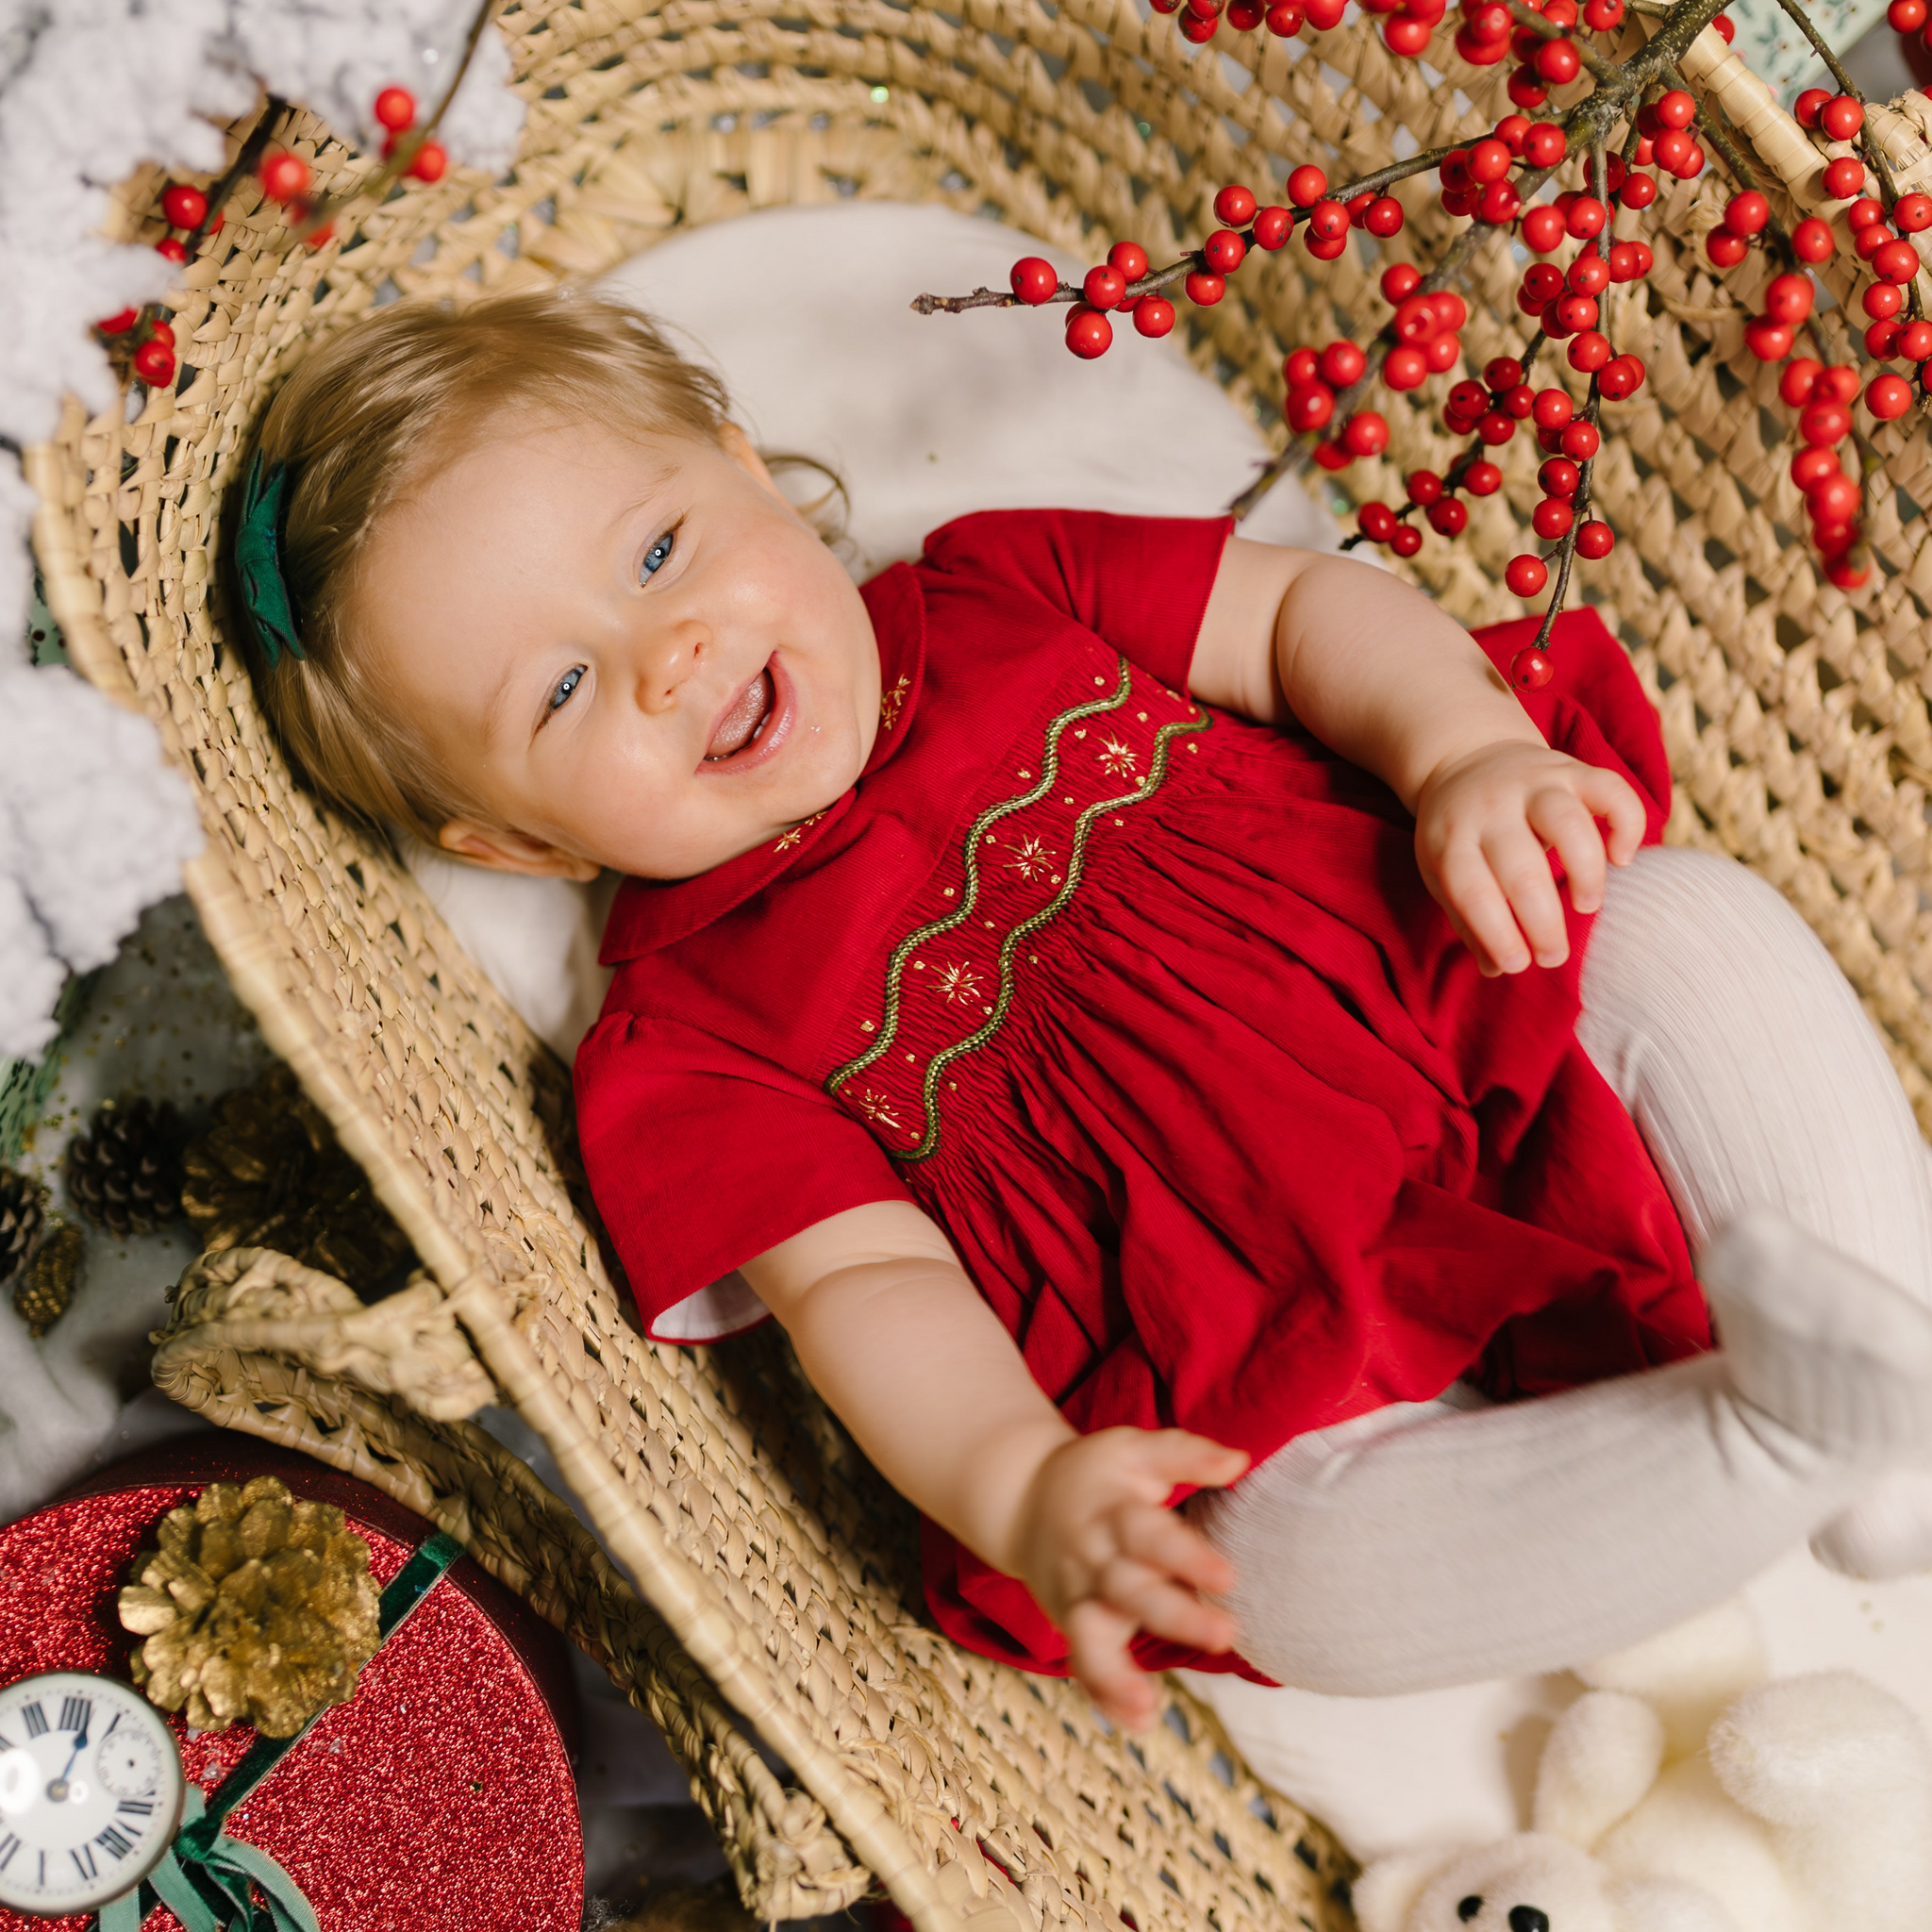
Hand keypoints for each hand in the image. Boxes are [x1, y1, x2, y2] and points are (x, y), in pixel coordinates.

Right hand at [1005, 1427, 1248, 1728]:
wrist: (1021, 1499)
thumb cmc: (1095, 1476)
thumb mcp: (1132, 1448)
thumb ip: (1184, 1453)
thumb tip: (1240, 1460)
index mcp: (1111, 1512)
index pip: (1148, 1534)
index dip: (1185, 1556)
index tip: (1229, 1578)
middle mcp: (1092, 1559)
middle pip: (1128, 1591)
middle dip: (1173, 1617)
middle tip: (1224, 1636)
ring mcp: (1077, 1598)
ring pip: (1090, 1639)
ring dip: (1116, 1676)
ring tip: (1147, 1707)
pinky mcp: (1073, 1627)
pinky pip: (1083, 1666)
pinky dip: (1105, 1698)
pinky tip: (1140, 1723)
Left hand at [1412, 739, 1645, 974]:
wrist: (1466, 755)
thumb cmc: (1459, 832)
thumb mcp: (1443, 870)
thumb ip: (1467, 918)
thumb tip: (1496, 967)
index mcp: (1452, 838)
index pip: (1472, 889)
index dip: (1496, 932)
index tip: (1516, 965)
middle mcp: (1492, 807)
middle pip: (1521, 866)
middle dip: (1542, 921)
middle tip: (1554, 955)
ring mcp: (1533, 784)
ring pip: (1567, 822)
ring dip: (1585, 871)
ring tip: (1586, 906)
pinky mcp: (1572, 770)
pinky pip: (1611, 789)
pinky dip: (1627, 825)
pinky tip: (1621, 858)